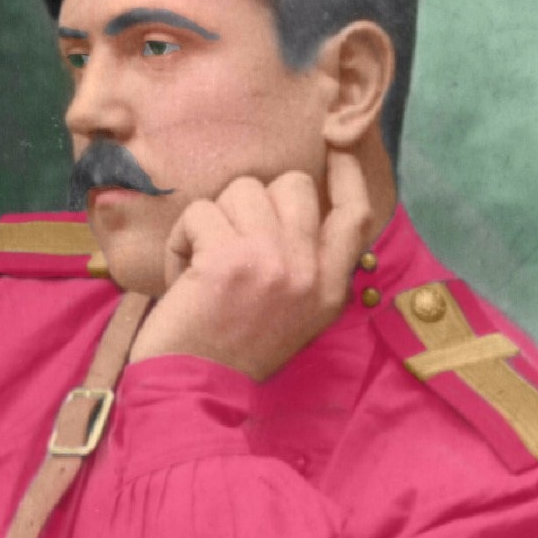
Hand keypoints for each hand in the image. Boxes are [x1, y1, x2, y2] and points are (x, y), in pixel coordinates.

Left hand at [128, 150, 371, 379]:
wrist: (193, 394)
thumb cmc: (234, 348)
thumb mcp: (293, 312)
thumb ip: (305, 263)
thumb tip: (294, 205)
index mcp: (330, 287)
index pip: (357, 213)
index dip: (349, 172)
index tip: (337, 144)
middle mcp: (310, 271)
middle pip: (293, 184)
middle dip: (253, 200)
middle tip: (232, 240)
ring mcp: (274, 262)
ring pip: (243, 190)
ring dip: (213, 221)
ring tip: (203, 263)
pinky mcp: (230, 260)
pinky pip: (201, 212)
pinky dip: (182, 239)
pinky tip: (181, 274)